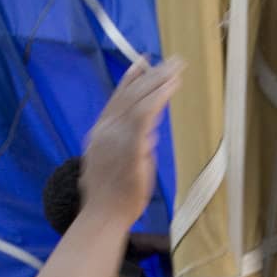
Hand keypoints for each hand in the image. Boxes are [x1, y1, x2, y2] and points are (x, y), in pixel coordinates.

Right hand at [81, 57, 183, 228]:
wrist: (102, 216)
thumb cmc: (112, 197)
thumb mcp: (115, 164)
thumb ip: (132, 146)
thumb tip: (150, 134)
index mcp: (100, 133)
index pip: (116, 99)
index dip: (130, 78)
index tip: (143, 61)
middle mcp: (105, 129)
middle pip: (130, 93)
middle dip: (151, 73)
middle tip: (172, 60)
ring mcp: (116, 136)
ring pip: (139, 98)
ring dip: (159, 80)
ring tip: (177, 68)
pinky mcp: (130, 145)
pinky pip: (145, 113)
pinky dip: (159, 96)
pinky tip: (172, 86)